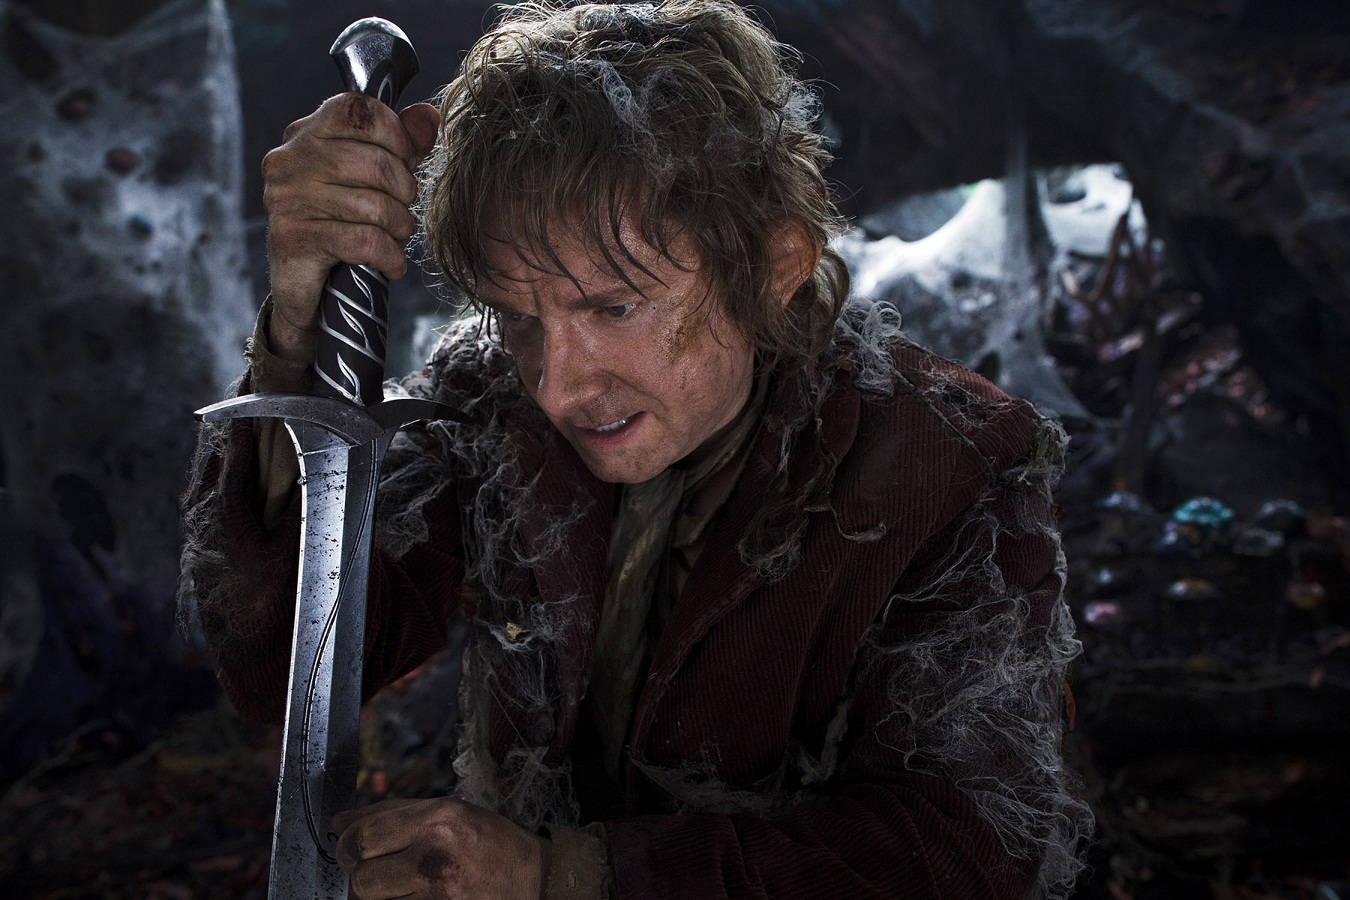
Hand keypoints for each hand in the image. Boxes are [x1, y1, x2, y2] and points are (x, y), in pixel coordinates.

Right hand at [260, 94, 439, 359]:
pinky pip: (364, 240)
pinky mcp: (293, 238)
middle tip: (402, 211)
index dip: (397, 136)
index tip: (406, 163)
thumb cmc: (344, 225)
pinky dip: (390, 256)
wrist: (307, 290)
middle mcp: (288, 160)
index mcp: (307, 133)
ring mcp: (285, 198)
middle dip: (404, 192)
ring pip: (373, 205)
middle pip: (374, 161)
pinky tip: (390, 264)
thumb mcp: (375, 178)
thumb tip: (428, 115)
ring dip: (399, 228)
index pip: (361, 110)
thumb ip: (402, 143)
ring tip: (395, 238)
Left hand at [333, 797, 550, 899]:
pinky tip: (422, 897)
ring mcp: (439, 894)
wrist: (535, 881)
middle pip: (361, 877)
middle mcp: (436, 855)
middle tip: (377, 871)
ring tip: (408, 883)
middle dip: (362, 876)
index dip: (347, 847)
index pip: (364, 837)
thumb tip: (340, 822)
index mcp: (438, 819)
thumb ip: (392, 814)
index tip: (351, 850)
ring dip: (384, 895)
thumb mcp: (449, 812)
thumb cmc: (492, 843)